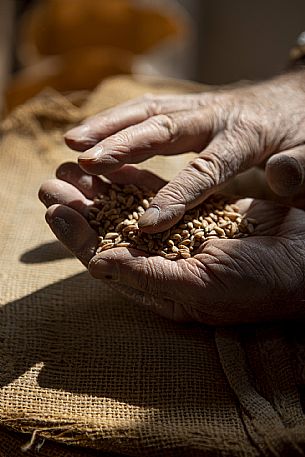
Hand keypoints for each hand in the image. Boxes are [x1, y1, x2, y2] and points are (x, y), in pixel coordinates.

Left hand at [39, 162, 304, 324]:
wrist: (301, 261)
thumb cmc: (256, 284)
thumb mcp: (201, 286)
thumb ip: (150, 276)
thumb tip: (98, 264)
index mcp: (157, 286)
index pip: (106, 260)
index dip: (78, 237)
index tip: (55, 211)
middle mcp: (160, 260)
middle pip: (109, 232)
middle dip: (80, 208)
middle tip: (52, 182)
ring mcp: (175, 234)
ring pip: (127, 209)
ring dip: (100, 190)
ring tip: (73, 168)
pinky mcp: (191, 210)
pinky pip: (156, 193)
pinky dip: (134, 179)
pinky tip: (114, 165)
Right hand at [64, 70, 304, 232]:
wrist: (296, 97)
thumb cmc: (301, 132)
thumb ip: (303, 167)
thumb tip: (281, 173)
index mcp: (246, 135)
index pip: (206, 169)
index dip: (177, 196)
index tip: (147, 223)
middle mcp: (215, 116)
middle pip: (164, 129)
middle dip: (123, 145)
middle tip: (85, 161)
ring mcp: (199, 107)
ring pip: (149, 113)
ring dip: (109, 126)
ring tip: (73, 143)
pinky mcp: (189, 106)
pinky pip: (150, 110)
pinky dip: (119, 119)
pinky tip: (94, 133)